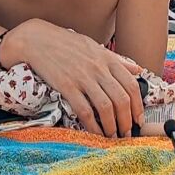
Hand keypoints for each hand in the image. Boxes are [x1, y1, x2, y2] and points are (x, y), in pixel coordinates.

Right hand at [6, 19, 143, 137]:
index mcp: (107, 58)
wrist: (37, 39)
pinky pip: (84, 110)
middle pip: (121, 99)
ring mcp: (83, 77)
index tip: (138, 120)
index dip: (138, 106)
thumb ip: (117, 59)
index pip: (131, 85)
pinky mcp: (66, 86)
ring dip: (112, 126)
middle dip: (127, 121)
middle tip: (126, 133)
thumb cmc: (66, 43)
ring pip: (106, 107)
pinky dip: (92, 125)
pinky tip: (95, 133)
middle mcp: (98, 68)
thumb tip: (138, 69)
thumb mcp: (94, 46)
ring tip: (112, 136)